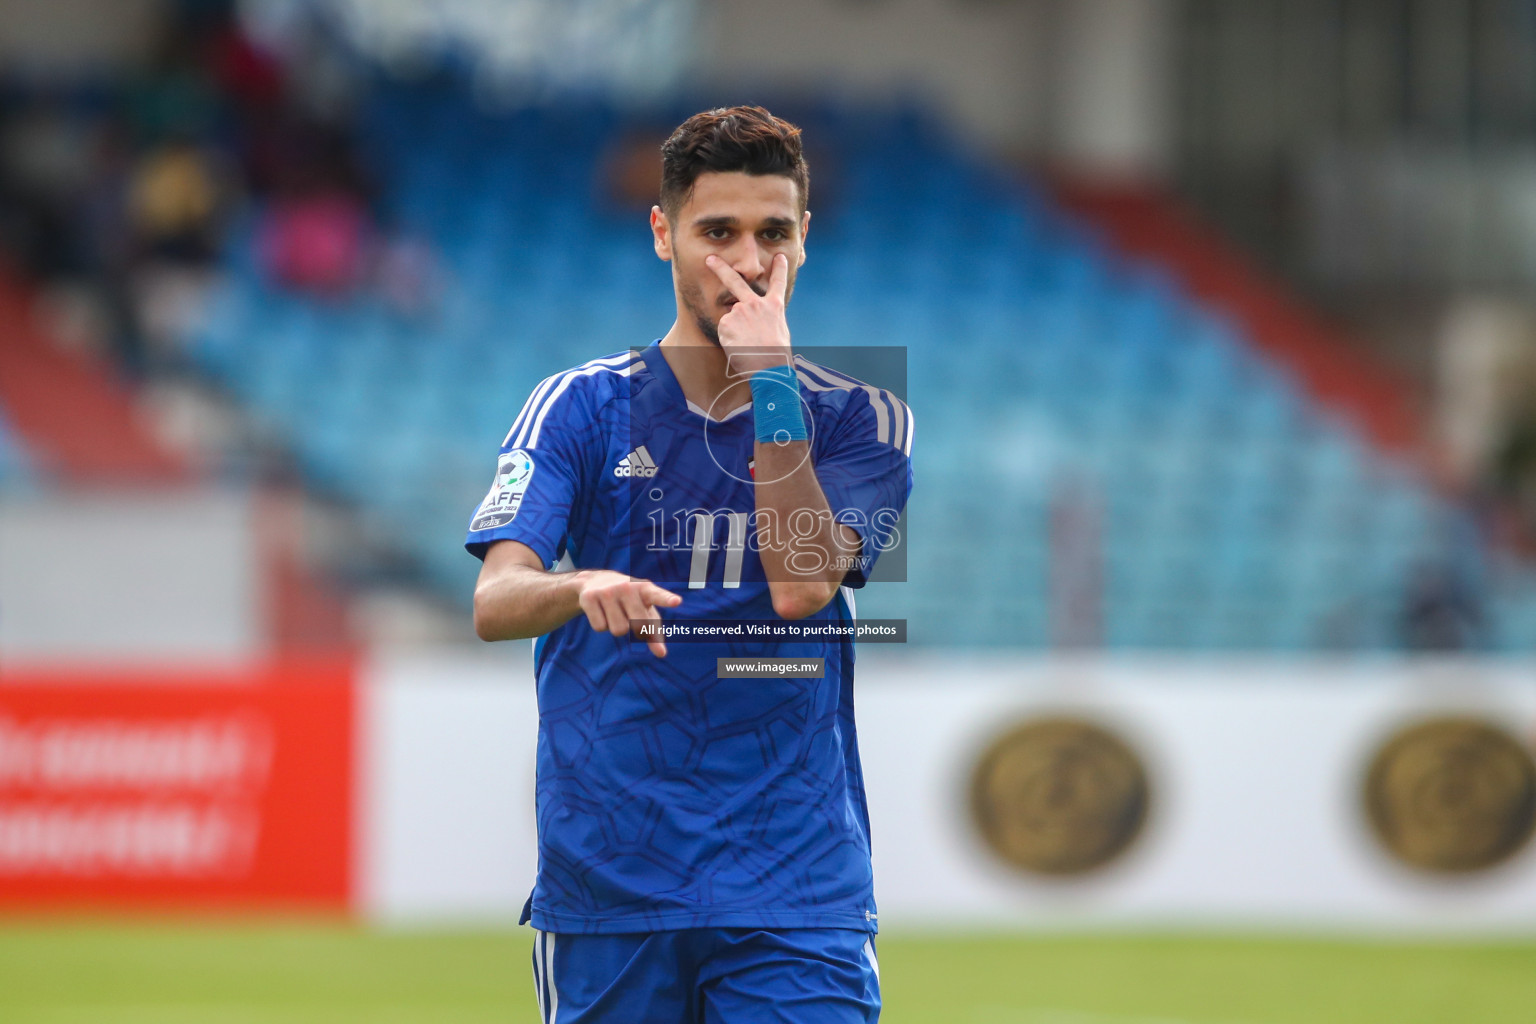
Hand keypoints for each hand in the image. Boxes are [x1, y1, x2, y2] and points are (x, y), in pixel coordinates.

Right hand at [576, 570, 682, 656]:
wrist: (596, 580)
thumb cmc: (630, 601)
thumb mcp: (644, 611)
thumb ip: (654, 632)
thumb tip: (662, 655)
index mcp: (645, 589)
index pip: (658, 596)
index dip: (667, 599)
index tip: (677, 602)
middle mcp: (627, 587)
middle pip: (637, 626)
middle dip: (635, 628)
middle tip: (629, 614)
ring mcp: (608, 591)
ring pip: (618, 630)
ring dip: (616, 627)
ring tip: (614, 611)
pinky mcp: (590, 597)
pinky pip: (600, 627)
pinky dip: (602, 625)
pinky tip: (601, 610)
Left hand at [706, 252, 791, 373]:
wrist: (770, 366)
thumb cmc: (777, 355)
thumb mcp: (780, 332)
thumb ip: (768, 320)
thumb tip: (759, 322)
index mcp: (774, 307)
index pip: (778, 283)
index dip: (779, 268)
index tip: (779, 257)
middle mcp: (756, 304)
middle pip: (736, 282)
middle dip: (721, 268)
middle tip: (710, 259)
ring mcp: (740, 311)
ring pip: (730, 318)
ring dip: (734, 331)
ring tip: (746, 344)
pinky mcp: (727, 322)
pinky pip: (724, 330)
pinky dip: (728, 339)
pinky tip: (739, 346)